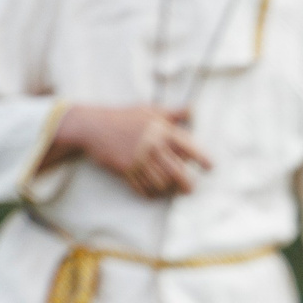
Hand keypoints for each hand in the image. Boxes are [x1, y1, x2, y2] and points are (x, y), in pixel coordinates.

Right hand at [46, 105, 209, 197]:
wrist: (93, 126)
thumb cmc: (124, 117)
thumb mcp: (149, 110)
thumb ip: (172, 113)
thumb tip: (193, 108)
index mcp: (160, 130)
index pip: (188, 146)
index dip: (202, 159)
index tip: (210, 168)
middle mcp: (151, 146)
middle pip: (177, 172)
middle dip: (187, 184)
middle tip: (190, 189)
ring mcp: (138, 159)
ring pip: (161, 183)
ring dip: (168, 190)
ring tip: (172, 190)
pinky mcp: (125, 170)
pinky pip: (143, 188)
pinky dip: (150, 194)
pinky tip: (155, 193)